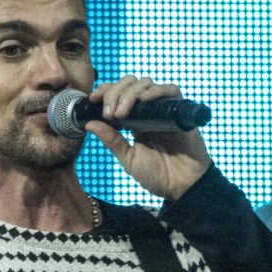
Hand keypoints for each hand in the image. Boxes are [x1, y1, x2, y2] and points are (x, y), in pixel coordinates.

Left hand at [84, 76, 209, 200]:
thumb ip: (111, 141)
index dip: (106, 90)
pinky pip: (170, 90)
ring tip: (122, 112)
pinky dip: (155, 90)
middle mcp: (148, 111)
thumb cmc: (157, 176)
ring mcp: (163, 109)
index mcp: (134, 120)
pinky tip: (143, 100)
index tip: (93, 99)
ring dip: (130, 93)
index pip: (118, 93)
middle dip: (115, 92)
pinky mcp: (179, 111)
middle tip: (110, 113)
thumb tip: (89, 124)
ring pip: (146, 84)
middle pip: (130, 84)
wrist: (181, 187)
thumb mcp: (128, 159)